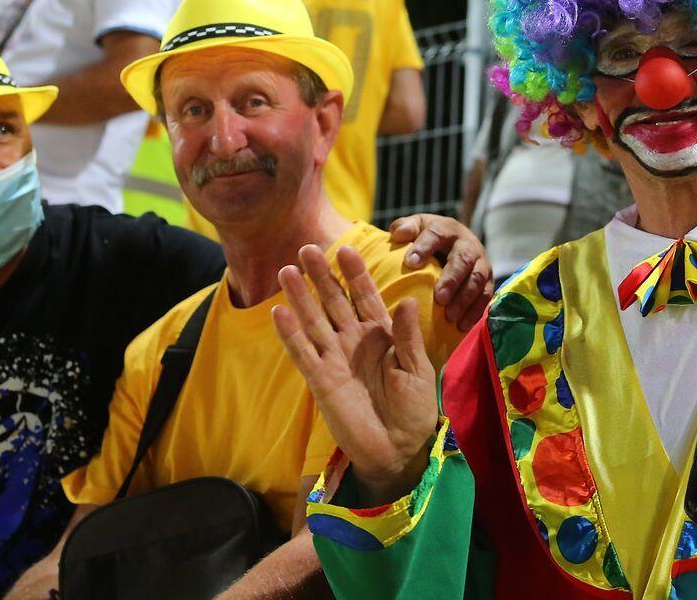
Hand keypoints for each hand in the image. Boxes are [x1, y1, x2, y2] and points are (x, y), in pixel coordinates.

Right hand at [273, 245, 438, 503]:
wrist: (399, 450)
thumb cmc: (414, 409)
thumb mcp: (418, 369)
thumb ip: (407, 336)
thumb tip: (407, 300)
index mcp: (381, 335)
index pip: (365, 297)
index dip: (355, 274)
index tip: (346, 249)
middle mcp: (355, 341)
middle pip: (335, 302)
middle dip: (322, 276)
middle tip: (307, 248)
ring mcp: (335, 359)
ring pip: (314, 321)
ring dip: (301, 297)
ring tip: (287, 271)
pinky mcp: (321, 381)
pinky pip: (303, 353)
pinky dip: (291, 334)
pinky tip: (279, 312)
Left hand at [389, 213, 492, 331]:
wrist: (455, 244)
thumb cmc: (429, 239)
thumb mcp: (417, 227)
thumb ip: (405, 228)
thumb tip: (397, 235)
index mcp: (447, 229)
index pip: (437, 234)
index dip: (424, 247)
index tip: (410, 262)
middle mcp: (468, 245)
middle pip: (463, 259)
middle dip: (452, 279)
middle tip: (440, 298)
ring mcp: (481, 263)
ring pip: (477, 279)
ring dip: (465, 299)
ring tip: (450, 316)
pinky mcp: (488, 281)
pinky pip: (485, 296)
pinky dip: (474, 312)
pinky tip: (461, 326)